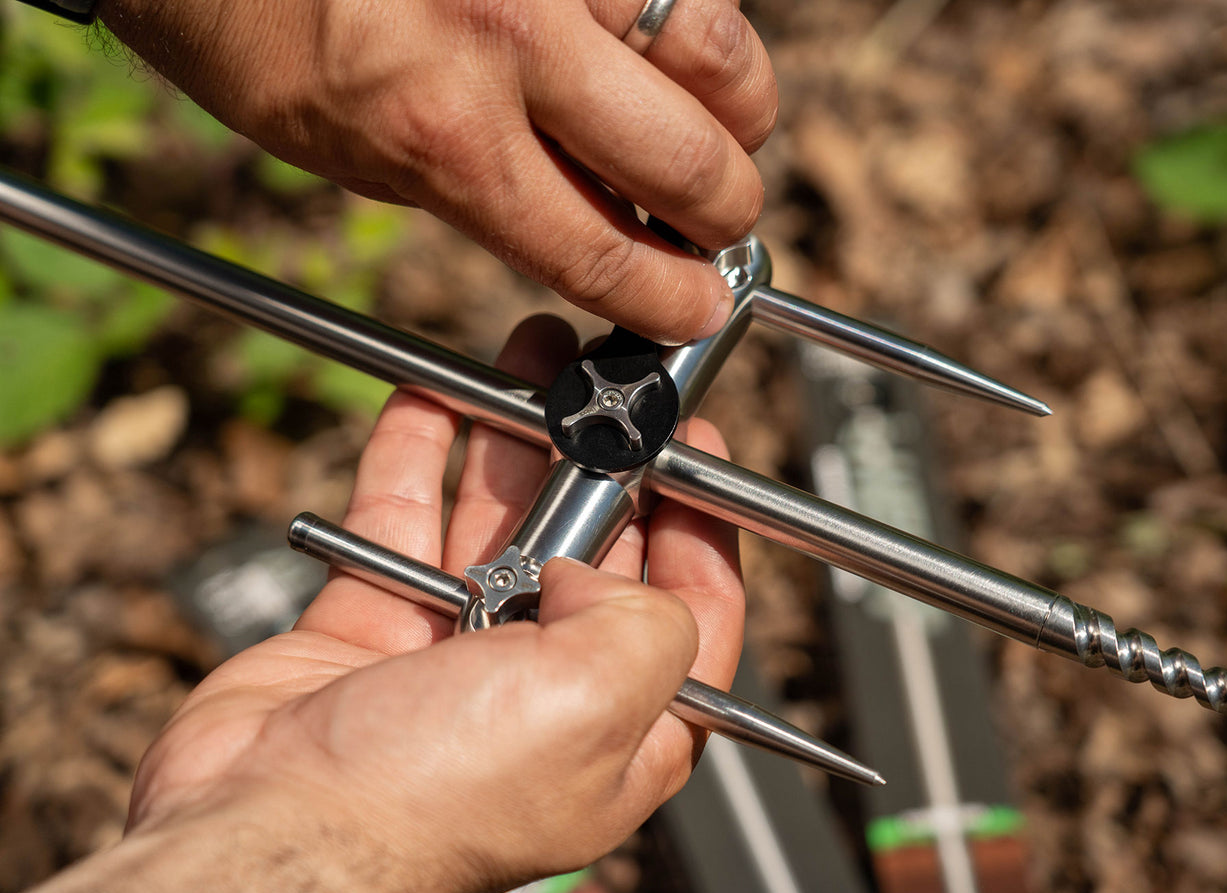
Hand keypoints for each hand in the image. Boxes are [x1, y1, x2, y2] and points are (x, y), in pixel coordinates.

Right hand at [0, 315, 743, 892]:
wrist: (270, 827)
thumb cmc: (432, 802)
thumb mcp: (599, 700)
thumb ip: (646, 617)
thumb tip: (601, 568)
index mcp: (625, 729)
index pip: (693, 614)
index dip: (704, 526)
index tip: (698, 446)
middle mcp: (548, 695)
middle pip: (594, 552)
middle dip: (602, 459)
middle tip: (607, 380)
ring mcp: (457, 659)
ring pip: (497, 521)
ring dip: (514, 437)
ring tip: (534, 358)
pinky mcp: (372, 631)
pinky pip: (401, 522)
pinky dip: (414, 457)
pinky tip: (430, 397)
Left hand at [98, 0, 777, 343]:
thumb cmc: (270, 38)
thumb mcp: (364, 160)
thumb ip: (493, 199)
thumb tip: (612, 233)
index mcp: (443, 129)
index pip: (599, 248)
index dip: (668, 297)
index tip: (702, 308)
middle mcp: (512, 34)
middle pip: (690, 161)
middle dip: (723, 215)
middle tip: (713, 224)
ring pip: (721, 52)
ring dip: (736, 112)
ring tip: (710, 128)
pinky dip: (690, 31)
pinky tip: (660, 56)